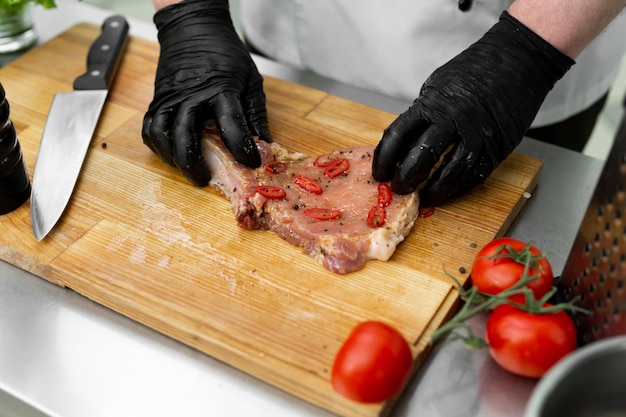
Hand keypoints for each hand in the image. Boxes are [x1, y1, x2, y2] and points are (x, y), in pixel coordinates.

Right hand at [142, 0, 270, 185]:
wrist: (193, 28)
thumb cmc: (225, 54)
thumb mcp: (250, 80)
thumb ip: (255, 114)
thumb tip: (264, 146)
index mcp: (220, 89)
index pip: (231, 123)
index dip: (241, 147)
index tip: (251, 162)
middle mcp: (191, 95)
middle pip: (184, 134)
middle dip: (193, 163)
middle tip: (204, 179)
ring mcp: (170, 97)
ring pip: (161, 134)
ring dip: (172, 157)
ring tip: (187, 168)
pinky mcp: (157, 99)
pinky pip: (149, 127)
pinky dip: (157, 145)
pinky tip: (171, 153)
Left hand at [372, 11, 573, 206]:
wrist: (518, 60)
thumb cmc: (475, 70)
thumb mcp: (438, 85)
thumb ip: (422, 113)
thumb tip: (405, 141)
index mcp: (431, 105)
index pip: (397, 136)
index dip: (384, 159)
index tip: (379, 173)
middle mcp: (453, 122)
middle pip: (420, 158)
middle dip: (405, 179)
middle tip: (399, 188)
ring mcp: (476, 137)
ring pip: (449, 174)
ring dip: (433, 190)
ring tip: (424, 197)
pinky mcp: (497, 149)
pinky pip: (474, 176)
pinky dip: (459, 188)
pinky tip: (448, 191)